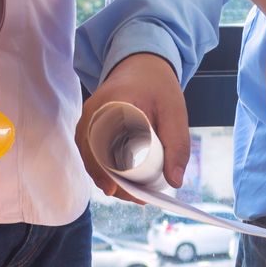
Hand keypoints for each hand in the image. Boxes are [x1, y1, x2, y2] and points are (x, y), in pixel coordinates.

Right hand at [76, 52, 190, 202]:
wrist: (141, 67)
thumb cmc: (158, 87)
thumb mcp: (175, 113)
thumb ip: (178, 145)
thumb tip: (175, 181)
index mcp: (111, 105)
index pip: (101, 145)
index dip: (105, 171)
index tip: (117, 190)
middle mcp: (92, 114)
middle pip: (93, 158)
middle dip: (112, 183)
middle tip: (138, 199)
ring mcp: (87, 122)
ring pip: (90, 159)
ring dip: (109, 179)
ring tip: (135, 194)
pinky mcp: (89, 129)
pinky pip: (92, 155)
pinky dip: (105, 170)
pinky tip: (123, 183)